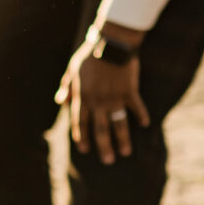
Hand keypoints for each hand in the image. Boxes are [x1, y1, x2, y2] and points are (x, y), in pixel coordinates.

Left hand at [56, 47, 148, 164]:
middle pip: (99, 129)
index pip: (80, 122)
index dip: (81, 136)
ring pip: (118, 124)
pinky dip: (141, 115)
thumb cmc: (89, 55)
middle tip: (107, 161)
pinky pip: (136, 107)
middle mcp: (98, 102)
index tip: (84, 150)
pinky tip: (144, 124)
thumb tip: (59, 101)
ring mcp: (114, 98)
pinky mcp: (129, 91)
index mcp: (82, 97)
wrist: (111, 43)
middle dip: (103, 146)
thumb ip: (66, 87)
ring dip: (122, 139)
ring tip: (125, 153)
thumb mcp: (72, 70)